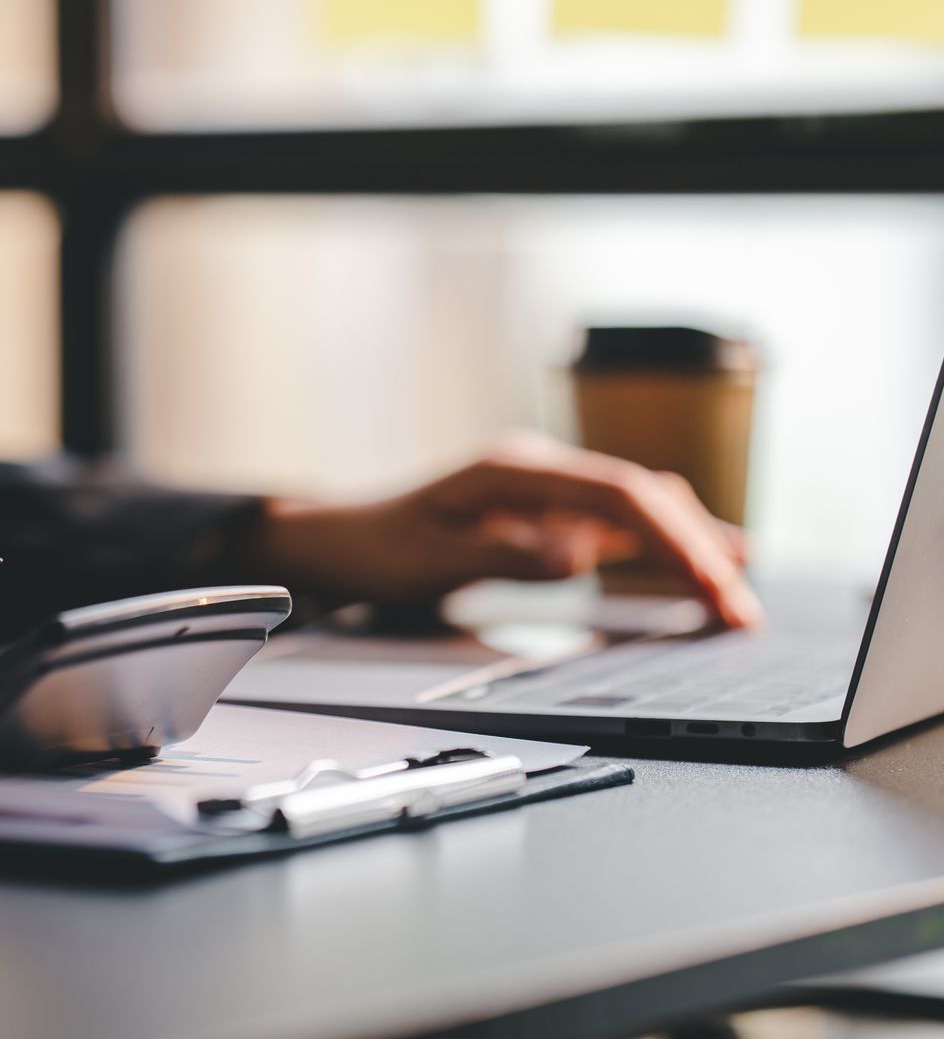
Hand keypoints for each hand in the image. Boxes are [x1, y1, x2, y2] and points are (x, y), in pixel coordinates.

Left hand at [240, 432, 760, 627]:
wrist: (337, 539)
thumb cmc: (376, 547)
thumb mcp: (430, 559)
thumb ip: (506, 555)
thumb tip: (581, 555)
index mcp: (514, 471)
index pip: (618, 494)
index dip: (674, 536)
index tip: (712, 579)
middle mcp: (538, 471)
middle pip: (640, 499)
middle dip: (698, 549)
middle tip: (741, 608)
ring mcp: (544, 491)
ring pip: (637, 508)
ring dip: (690, 545)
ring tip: (740, 592)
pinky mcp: (543, 516)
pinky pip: (618, 524)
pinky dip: (663, 545)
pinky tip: (703, 561)